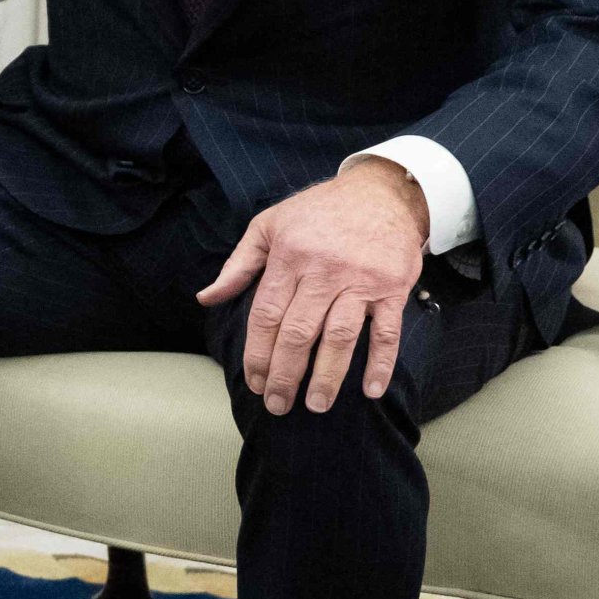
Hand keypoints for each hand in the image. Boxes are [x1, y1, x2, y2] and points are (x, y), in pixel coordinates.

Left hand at [197, 157, 430, 416]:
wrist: (382, 192)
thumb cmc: (318, 211)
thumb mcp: (269, 226)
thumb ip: (238, 266)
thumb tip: (205, 299)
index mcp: (289, 257)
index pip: (266, 315)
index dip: (257, 354)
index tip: (254, 383)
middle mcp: (323, 270)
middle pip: (298, 332)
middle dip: (285, 374)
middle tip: (277, 405)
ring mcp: (360, 280)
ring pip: (339, 336)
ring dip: (327, 376)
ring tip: (316, 406)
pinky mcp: (393, 287)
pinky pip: (387, 331)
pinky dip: (380, 363)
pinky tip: (370, 391)